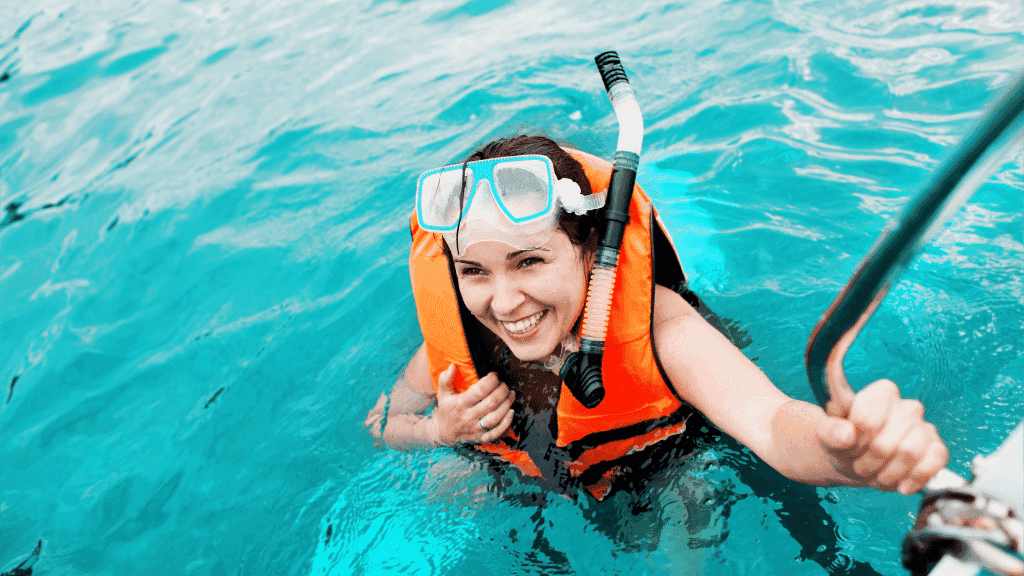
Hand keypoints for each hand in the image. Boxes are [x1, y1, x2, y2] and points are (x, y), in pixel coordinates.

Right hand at [429, 365, 514, 445]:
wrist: (445, 433)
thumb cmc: (447, 410)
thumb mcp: (443, 394)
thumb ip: (446, 379)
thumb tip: (452, 366)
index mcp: (461, 404)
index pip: (479, 391)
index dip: (490, 381)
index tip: (494, 374)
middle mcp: (469, 417)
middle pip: (491, 403)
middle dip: (502, 391)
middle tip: (504, 384)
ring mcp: (476, 428)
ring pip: (495, 418)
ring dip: (507, 404)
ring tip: (512, 394)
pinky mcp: (482, 437)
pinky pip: (496, 432)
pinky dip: (506, 423)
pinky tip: (512, 412)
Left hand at [817, 379, 948, 493]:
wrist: (858, 462)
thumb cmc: (844, 442)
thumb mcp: (826, 434)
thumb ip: (829, 429)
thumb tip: (846, 433)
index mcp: (880, 394)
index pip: (868, 417)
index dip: (856, 438)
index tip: (849, 443)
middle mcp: (906, 407)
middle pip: (886, 443)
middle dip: (868, 462)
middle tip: (859, 464)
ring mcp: (924, 428)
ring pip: (910, 453)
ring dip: (887, 474)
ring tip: (876, 474)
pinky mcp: (936, 449)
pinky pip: (935, 461)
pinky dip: (915, 478)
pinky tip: (901, 485)